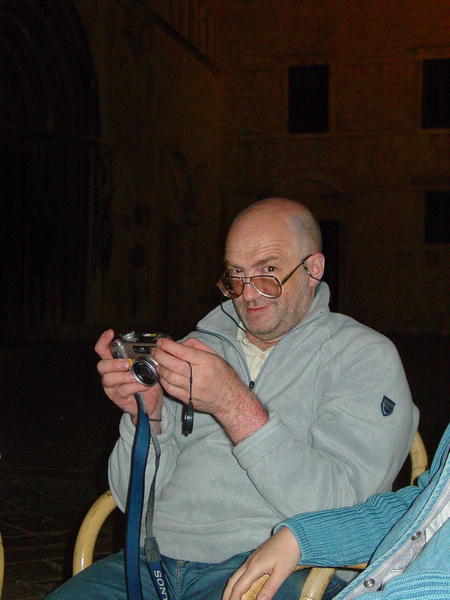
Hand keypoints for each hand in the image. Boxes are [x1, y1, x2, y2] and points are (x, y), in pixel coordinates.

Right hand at [95, 329, 162, 425]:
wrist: (152, 402)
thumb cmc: (147, 380)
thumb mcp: (147, 365)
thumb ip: (146, 356)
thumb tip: (155, 345)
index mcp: (115, 362)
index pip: (103, 349)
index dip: (103, 341)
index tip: (110, 333)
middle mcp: (110, 373)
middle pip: (101, 366)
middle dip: (113, 363)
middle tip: (127, 363)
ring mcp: (112, 387)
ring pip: (108, 379)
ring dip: (123, 376)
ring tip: (135, 376)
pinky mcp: (118, 398)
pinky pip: (122, 390)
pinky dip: (134, 386)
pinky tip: (143, 384)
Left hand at [153, 337, 267, 442]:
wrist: (230, 400)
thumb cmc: (224, 376)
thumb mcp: (216, 356)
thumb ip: (198, 347)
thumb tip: (181, 343)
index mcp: (206, 362)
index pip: (182, 351)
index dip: (168, 345)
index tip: (161, 342)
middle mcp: (198, 375)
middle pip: (172, 363)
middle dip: (160, 355)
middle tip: (155, 351)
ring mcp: (192, 389)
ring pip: (168, 376)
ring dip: (160, 368)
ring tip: (158, 362)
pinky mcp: (187, 399)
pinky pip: (170, 389)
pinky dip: (163, 380)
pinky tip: (163, 375)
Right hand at [222, 527, 300, 599]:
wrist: (292, 535)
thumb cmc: (289, 553)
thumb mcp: (282, 573)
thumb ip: (270, 588)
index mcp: (255, 566)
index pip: (239, 586)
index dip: (233, 598)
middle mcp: (250, 562)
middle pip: (233, 580)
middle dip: (227, 593)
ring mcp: (252, 559)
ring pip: (236, 575)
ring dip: (231, 587)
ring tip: (229, 598)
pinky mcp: (255, 557)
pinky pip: (242, 571)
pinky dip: (237, 581)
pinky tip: (241, 586)